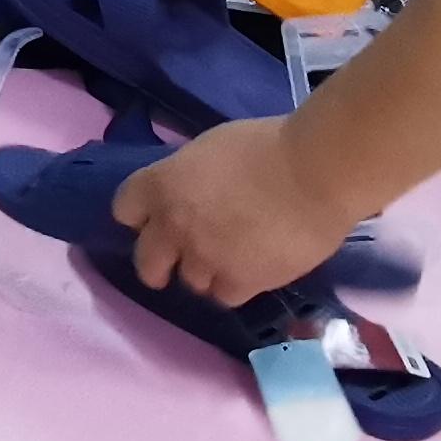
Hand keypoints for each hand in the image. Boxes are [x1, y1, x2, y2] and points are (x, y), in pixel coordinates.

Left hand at [116, 116, 357, 315]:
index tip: (155, 217)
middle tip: (181, 257)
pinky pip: (224, 295)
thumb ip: (189, 176)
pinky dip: (237, 285)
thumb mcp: (212, 147)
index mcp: (162, 184)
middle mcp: (173, 226)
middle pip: (146, 262)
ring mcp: (204, 258)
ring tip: (233, 257)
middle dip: (160, 262)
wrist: (316, 173)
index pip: (124, 209)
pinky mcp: (239, 282)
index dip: (140, 216)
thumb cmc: (269, 145)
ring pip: (190, 282)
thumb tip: (189, 191)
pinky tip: (254, 269)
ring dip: (206, 272)